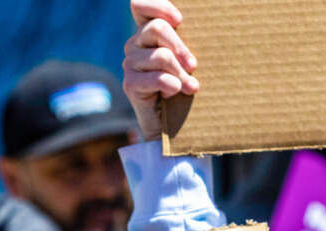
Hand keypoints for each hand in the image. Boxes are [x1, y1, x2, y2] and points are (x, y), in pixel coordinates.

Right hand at [124, 0, 199, 139]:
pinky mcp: (130, 85)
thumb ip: (184, 41)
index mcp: (147, 31)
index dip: (158, 6)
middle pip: (156, 28)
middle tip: (194, 65)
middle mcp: (134, 45)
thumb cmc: (185, 84)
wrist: (173, 123)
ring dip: (180, 73)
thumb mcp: (186, 58)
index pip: (140, 5)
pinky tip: (176, 92)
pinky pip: (154, 78)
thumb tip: (195, 28)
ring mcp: (130, 64)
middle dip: (180, 47)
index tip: (179, 20)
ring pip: (160, 56)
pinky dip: (170, 85)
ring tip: (192, 87)